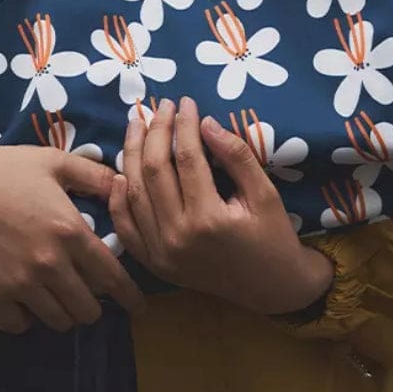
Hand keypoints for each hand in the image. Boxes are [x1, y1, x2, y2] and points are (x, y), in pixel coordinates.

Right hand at [0, 131, 145, 332]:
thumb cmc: (2, 168)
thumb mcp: (53, 161)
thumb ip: (93, 175)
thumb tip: (124, 184)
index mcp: (70, 231)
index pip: (112, 277)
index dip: (130, 297)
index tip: (138, 308)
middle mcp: (50, 264)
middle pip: (88, 309)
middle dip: (94, 304)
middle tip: (87, 293)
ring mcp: (19, 284)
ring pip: (58, 321)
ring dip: (63, 312)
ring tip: (58, 297)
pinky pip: (20, 326)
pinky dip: (27, 319)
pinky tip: (26, 301)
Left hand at [108, 97, 333, 315]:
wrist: (272, 290)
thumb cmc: (274, 238)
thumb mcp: (265, 193)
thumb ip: (236, 156)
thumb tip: (205, 122)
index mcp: (209, 219)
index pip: (186, 157)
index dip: (184, 124)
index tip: (186, 102)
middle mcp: (178, 236)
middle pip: (153, 170)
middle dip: (155, 131)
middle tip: (162, 106)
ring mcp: (161, 253)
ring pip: (134, 193)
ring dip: (131, 154)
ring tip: (137, 124)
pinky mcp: (154, 263)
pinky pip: (126, 227)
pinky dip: (119, 198)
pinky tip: (120, 172)